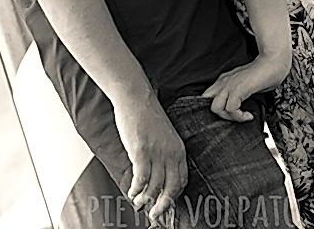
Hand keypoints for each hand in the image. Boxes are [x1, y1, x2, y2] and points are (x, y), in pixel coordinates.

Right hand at [113, 93, 187, 225]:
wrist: (135, 97)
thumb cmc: (147, 114)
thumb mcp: (164, 135)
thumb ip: (164, 153)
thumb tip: (158, 173)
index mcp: (179, 149)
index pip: (182, 180)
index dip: (174, 195)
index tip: (166, 203)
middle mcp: (171, 153)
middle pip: (171, 188)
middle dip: (163, 205)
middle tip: (155, 215)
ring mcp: (157, 153)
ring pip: (154, 186)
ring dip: (145, 198)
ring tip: (138, 202)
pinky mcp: (141, 151)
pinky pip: (140, 178)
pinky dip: (136, 189)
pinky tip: (131, 192)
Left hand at [203, 53, 289, 121]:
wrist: (273, 62)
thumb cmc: (263, 74)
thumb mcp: (245, 84)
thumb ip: (237, 93)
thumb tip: (236, 109)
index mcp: (223, 81)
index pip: (206, 97)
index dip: (216, 109)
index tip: (230, 115)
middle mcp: (223, 82)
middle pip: (209, 105)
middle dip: (223, 116)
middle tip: (238, 116)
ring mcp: (229, 85)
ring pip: (216, 108)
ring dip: (231, 117)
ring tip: (244, 116)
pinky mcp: (238, 88)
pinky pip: (230, 108)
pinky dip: (239, 116)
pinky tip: (249, 115)